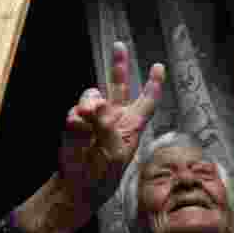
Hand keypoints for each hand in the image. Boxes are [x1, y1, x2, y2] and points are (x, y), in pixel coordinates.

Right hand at [59, 42, 164, 210]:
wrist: (76, 187)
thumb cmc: (102, 175)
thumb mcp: (113, 153)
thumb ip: (107, 126)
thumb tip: (95, 104)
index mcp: (132, 126)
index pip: (146, 102)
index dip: (153, 85)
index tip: (158, 66)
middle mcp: (114, 118)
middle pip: (119, 86)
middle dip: (119, 65)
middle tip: (120, 45)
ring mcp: (93, 118)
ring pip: (93, 96)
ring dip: (90, 101)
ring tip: (87, 114)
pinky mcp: (75, 123)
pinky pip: (75, 112)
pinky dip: (76, 120)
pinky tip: (78, 130)